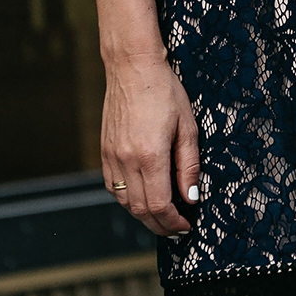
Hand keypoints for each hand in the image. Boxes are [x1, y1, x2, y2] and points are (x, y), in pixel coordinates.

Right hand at [101, 56, 199, 235]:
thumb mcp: (187, 127)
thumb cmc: (164, 92)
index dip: (173, 222)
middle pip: (141, 210)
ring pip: (125, 202)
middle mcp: (126, 160)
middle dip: (160, 225)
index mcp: (150, 155)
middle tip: (177, 228)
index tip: (187, 225)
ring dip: (144, 215)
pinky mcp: (104, 151)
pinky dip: (128, 199)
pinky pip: (113, 187)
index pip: (159, 206)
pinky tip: (143, 197)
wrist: (132, 68)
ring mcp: (111, 156)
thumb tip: (191, 198)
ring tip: (162, 216)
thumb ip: (189, 166)